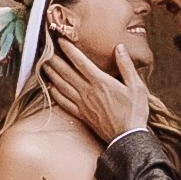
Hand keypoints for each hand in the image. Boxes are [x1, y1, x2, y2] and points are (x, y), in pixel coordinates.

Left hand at [40, 29, 152, 144]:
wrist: (128, 138)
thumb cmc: (134, 112)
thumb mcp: (136, 87)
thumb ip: (126, 66)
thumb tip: (119, 47)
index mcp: (101, 82)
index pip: (81, 62)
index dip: (69, 50)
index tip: (60, 40)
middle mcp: (88, 92)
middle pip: (66, 73)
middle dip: (54, 60)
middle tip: (44, 50)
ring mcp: (83, 104)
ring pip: (62, 86)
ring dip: (51, 74)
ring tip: (43, 65)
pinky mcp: (82, 115)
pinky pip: (64, 103)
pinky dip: (55, 94)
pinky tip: (50, 88)